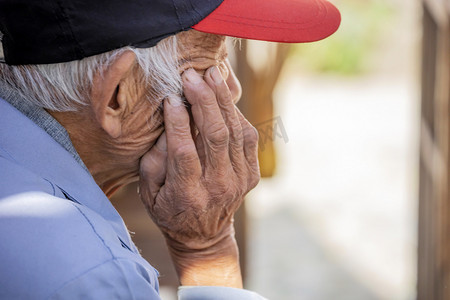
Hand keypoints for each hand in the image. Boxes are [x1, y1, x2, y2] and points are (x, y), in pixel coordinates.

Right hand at [139, 64, 259, 286]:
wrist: (204, 236)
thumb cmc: (170, 211)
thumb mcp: (149, 193)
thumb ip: (154, 160)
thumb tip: (168, 124)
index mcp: (187, 194)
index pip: (184, 152)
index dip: (178, 122)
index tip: (171, 97)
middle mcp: (218, 186)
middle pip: (215, 136)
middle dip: (204, 100)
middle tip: (192, 76)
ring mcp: (239, 180)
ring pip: (235, 132)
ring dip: (223, 100)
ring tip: (212, 75)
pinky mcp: (250, 174)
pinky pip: (249, 137)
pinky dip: (237, 114)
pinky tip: (224, 96)